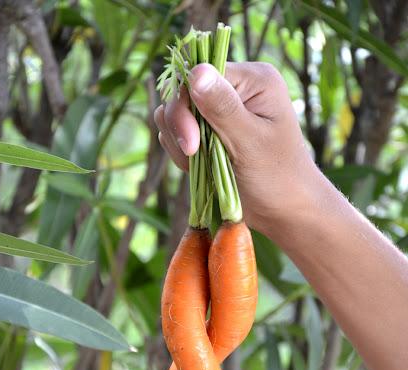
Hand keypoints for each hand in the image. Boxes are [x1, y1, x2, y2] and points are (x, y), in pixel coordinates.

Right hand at [154, 62, 321, 233]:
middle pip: (182, 91)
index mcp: (253, 79)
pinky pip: (177, 134)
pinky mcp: (209, 133)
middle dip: (181, 126)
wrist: (284, 210)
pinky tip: (199, 168)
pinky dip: (181, 152)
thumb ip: (223, 107)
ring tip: (202, 165)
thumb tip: (196, 71)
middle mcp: (235, 88)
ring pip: (174, 114)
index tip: (191, 142)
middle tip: (193, 155)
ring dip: (180, 142)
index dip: (186, 104)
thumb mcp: (250, 142)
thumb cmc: (277, 177)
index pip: (199, 71)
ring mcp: (220, 111)